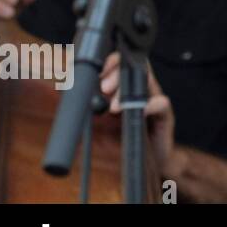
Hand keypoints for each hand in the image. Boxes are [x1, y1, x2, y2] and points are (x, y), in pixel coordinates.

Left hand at [100, 52, 180, 178]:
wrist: (148, 164)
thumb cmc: (123, 141)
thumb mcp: (100, 122)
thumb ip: (88, 107)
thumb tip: (61, 91)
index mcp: (125, 87)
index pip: (120, 64)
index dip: (109, 62)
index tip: (95, 71)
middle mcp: (141, 90)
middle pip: (133, 68)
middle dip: (117, 73)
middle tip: (103, 88)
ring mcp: (154, 101)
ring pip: (146, 82)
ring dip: (128, 91)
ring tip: (114, 107)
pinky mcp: (165, 116)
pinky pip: (162, 104)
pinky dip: (151, 105)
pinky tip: (140, 111)